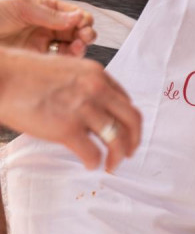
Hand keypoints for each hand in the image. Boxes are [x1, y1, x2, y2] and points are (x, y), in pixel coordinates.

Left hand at [0, 0, 95, 55]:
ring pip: (72, 47)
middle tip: (85, 36)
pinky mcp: (38, 60)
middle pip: (77, 31)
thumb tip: (79, 17)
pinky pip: (60, 62)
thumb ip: (51, 14)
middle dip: (86, 33)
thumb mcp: (21, 7)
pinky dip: (70, 60)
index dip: (82, 18)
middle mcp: (47, 27)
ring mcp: (43, 45)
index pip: (73, 13)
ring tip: (79, 46)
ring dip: (81, 46)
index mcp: (45, 9)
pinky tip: (70, 56)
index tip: (83, 22)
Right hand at [0, 48, 140, 170]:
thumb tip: (89, 105)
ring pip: (117, 139)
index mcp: (96, 74)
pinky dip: (95, 162)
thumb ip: (82, 84)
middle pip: (131, 120)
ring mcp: (83, 109)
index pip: (125, 101)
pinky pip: (93, 153)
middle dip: (134, 139)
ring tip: (113, 165)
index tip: (125, 130)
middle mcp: (96, 90)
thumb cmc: (21, 73)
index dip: (128, 119)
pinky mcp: (67, 129)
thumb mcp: (64, 68)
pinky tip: (90, 165)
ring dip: (119, 156)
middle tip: (130, 152)